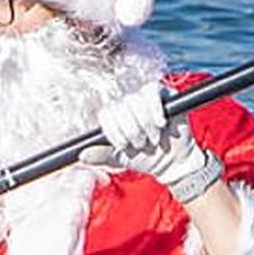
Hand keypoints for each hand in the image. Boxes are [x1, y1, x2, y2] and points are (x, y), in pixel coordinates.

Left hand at [94, 84, 222, 205]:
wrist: (171, 163)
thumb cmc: (144, 159)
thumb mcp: (119, 160)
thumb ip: (101, 156)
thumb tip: (82, 155)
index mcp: (115, 116)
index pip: (107, 114)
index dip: (113, 130)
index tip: (123, 145)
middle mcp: (128, 104)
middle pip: (121, 107)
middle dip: (131, 131)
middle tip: (140, 144)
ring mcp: (146, 98)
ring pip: (136, 100)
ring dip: (144, 123)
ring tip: (152, 138)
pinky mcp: (165, 95)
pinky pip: (153, 91)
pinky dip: (154, 109)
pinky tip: (160, 123)